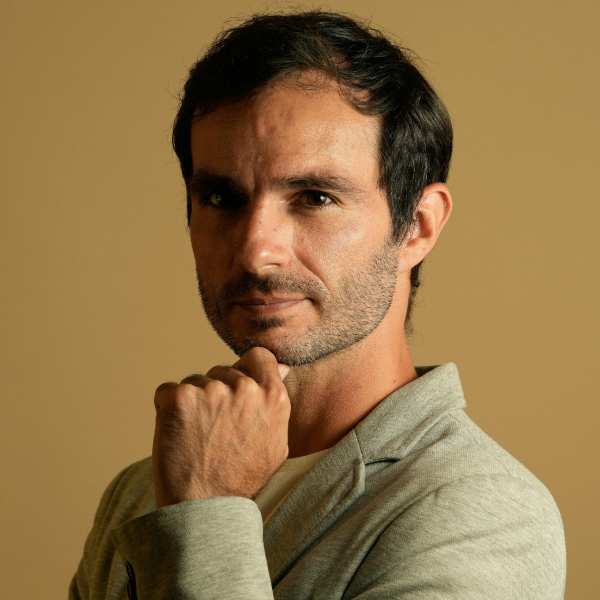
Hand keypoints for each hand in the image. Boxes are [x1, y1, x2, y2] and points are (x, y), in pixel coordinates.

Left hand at [152, 347, 290, 507]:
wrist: (204, 507)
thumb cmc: (241, 478)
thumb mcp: (277, 443)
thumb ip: (277, 403)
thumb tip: (282, 369)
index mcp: (272, 395)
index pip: (259, 356)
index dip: (246, 368)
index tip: (236, 385)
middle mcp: (244, 387)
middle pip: (222, 370)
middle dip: (215, 392)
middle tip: (213, 428)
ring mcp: (211, 390)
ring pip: (194, 382)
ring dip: (192, 402)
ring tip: (195, 436)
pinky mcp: (179, 398)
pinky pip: (166, 391)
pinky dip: (166, 408)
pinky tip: (176, 433)